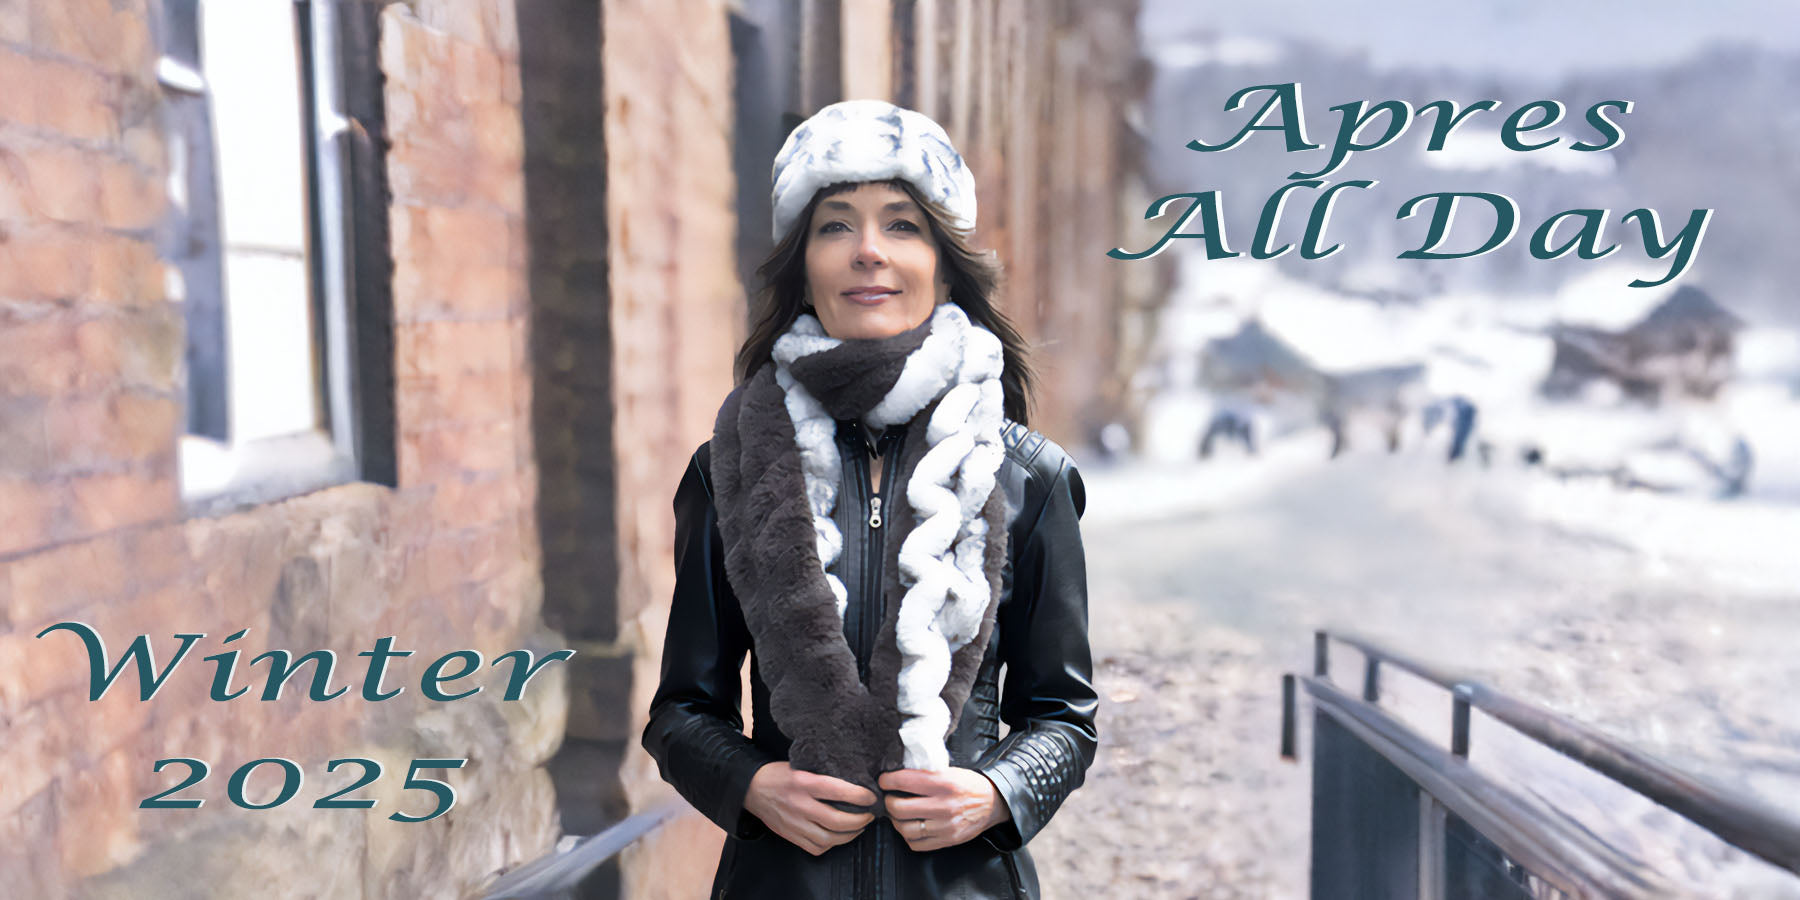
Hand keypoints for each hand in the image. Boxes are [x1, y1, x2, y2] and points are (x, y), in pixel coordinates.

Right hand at [743, 762, 876, 855]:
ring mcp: (795, 823)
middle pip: (837, 820)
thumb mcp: (801, 765)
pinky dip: (832, 844)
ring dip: (850, 834)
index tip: (871, 796)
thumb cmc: (780, 775)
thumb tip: (855, 780)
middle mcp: (800, 804)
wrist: (751, 789)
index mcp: (804, 782)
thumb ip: (824, 774)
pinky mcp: (791, 836)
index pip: (839, 790)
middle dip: (860, 820)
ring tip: (859, 826)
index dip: (860, 796)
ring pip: (829, 838)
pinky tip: (838, 836)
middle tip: (870, 814)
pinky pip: (817, 847)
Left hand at [879, 767, 1010, 852]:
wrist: (992, 802)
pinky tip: (911, 827)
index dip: (887, 780)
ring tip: (898, 814)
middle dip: (889, 802)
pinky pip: (916, 844)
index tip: (884, 781)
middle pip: (899, 808)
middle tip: (889, 798)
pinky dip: (908, 836)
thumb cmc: (968, 784)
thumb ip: (925, 774)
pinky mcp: (947, 840)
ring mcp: (945, 825)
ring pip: (905, 829)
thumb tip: (896, 775)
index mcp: (943, 783)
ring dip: (896, 821)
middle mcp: (944, 805)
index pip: (904, 781)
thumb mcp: (949, 771)